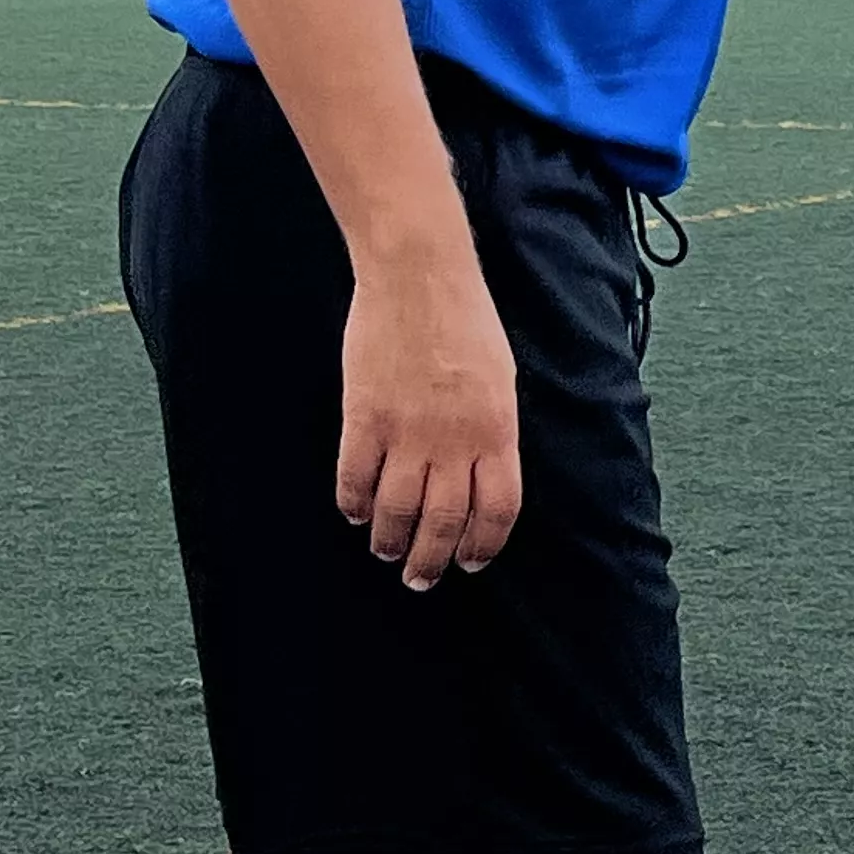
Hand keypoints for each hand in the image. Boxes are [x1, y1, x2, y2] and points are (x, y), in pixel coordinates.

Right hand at [337, 250, 524, 589]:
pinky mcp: (364, 418)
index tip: (470, 562)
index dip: (483, 545)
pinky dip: (353, 505)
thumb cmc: (466, 321)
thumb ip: (492, 432)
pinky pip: (354, 480)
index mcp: (497, 430)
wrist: (420, 275)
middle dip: (431, 561)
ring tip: (385, 550)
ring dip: (390, 541)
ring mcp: (407, 432)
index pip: (497, 510)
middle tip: (419, 578)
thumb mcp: (500, 379)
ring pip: (396, 512)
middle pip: (444, 524)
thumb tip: (481, 480)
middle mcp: (455, 440)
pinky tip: (354, 512)